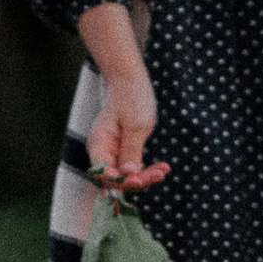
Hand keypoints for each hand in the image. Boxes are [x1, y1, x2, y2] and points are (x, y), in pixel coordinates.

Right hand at [78, 4, 158, 179]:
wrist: (130, 80)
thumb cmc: (131, 98)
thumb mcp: (135, 124)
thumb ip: (131, 150)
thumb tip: (129, 174)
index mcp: (99, 144)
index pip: (104, 174)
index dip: (121, 180)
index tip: (140, 180)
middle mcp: (103, 151)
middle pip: (116, 178)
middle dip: (138, 179)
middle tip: (160, 174)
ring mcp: (113, 151)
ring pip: (127, 174)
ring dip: (145, 176)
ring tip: (164, 170)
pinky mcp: (123, 150)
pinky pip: (133, 166)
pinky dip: (147, 168)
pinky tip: (163, 167)